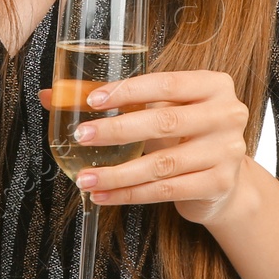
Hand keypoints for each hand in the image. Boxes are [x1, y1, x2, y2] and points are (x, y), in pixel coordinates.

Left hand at [38, 69, 251, 225]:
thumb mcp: (160, 109)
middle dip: (116, 131)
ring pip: (162, 164)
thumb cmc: (185, 133)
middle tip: (80, 136)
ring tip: (85, 177)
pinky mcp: (219, 184)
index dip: (127, 91)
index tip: (92, 100)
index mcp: (213, 85)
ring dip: (118, 172)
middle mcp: (227, 115)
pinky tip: (104, 194)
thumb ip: (113, 99)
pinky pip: (165, 191)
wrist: (226, 178)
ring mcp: (226, 152)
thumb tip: (50, 96)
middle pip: (164, 122)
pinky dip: (130, 194)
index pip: (166, 84)